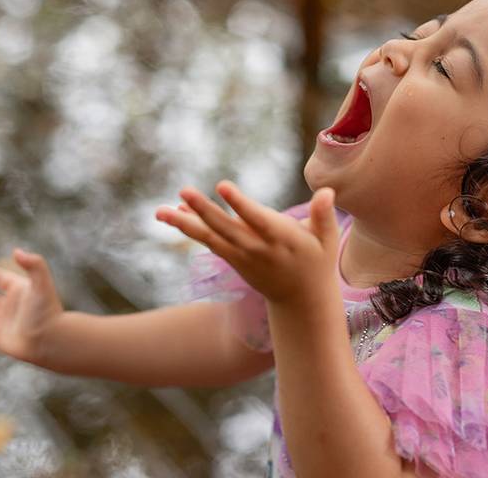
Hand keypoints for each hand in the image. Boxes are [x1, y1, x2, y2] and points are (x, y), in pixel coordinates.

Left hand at [156, 180, 340, 306]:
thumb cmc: (317, 263)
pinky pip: (209, 242)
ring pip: (210, 237)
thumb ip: (323, 216)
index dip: (239, 204)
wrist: (301, 301)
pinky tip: (174, 213)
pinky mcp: (233, 260)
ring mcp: (242, 256)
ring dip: (184, 224)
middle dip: (203, 210)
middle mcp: (257, 248)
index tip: (222, 186)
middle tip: (184, 191)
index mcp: (281, 239)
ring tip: (160, 211)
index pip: (257, 219)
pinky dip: (191, 228)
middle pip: (226, 227)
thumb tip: (327, 191)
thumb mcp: (326, 241)